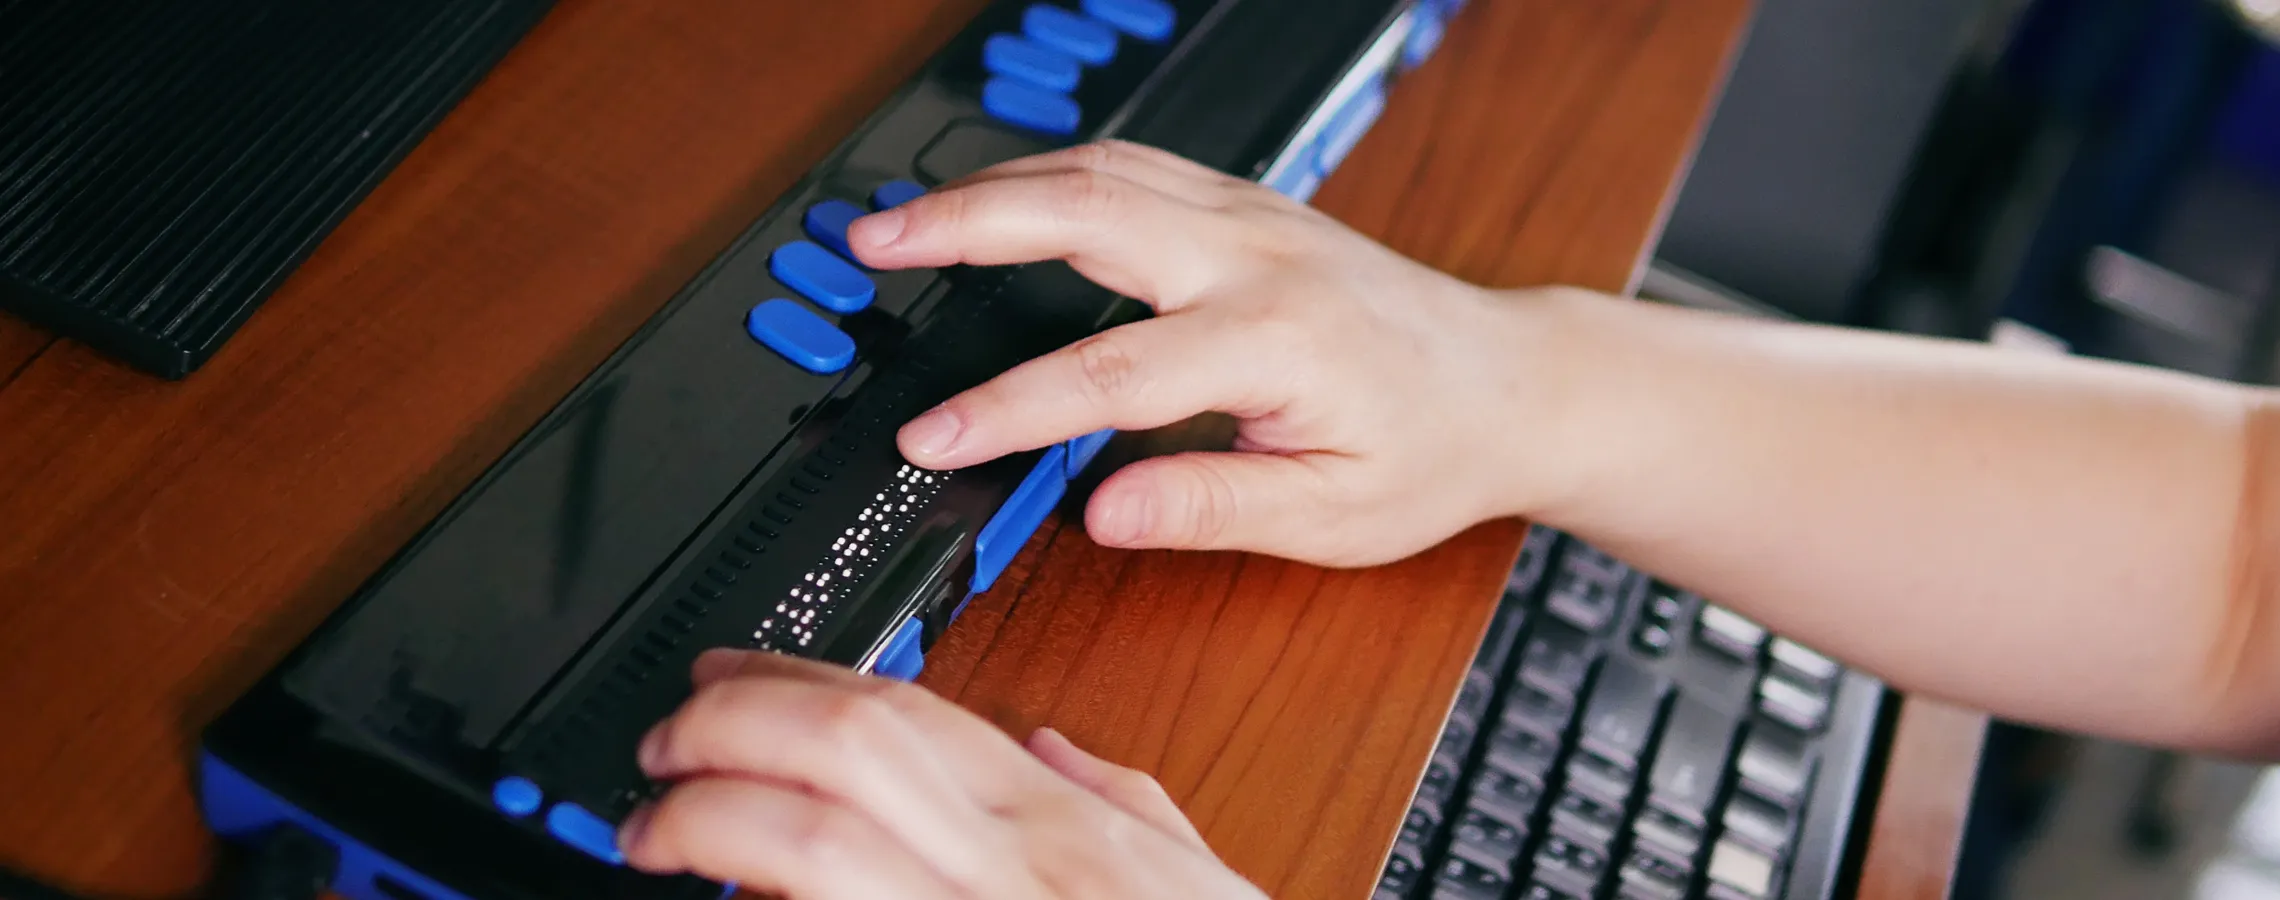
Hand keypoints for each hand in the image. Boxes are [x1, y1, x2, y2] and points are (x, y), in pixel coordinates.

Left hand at [618, 650, 1267, 899]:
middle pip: (848, 748)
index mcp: (1059, 831)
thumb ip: (1120, 802)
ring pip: (819, 843)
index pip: (907, 712)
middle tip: (666, 743)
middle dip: (730, 725)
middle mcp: (1009, 873)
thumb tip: (1049, 747)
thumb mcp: (1193, 878)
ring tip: (656, 827)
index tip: (725, 682)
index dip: (793, 682)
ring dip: (710, 818)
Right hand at [850, 140, 1561, 566]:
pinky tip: (1000, 193)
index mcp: (1275, 340)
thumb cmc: (1431, 450)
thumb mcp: (1335, 515)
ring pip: (1102, 170)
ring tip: (902, 217)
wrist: (1507, 382)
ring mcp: (1252, 217)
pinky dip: (1051, 173)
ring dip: (994, 186)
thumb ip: (1214, 507)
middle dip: (964, 225)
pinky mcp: (1247, 207)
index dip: (1006, 410)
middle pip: (1086, 214)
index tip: (931, 436)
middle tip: (871, 245)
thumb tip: (1106, 512)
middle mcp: (1256, 258)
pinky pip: (1133, 166)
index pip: (1109, 374)